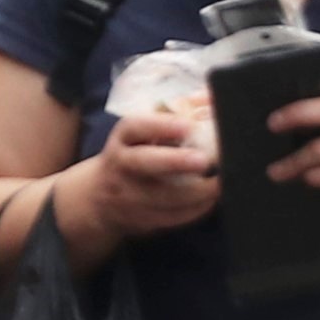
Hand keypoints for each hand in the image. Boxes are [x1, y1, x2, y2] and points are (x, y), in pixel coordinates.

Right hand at [72, 99, 219, 241]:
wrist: (100, 197)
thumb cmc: (136, 154)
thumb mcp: (143, 134)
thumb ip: (175, 115)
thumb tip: (212, 99)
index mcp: (123, 139)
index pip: (135, 127)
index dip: (161, 124)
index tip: (187, 125)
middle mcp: (122, 165)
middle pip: (145, 162)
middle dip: (176, 161)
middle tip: (204, 160)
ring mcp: (129, 196)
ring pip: (163, 197)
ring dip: (196, 192)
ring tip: (219, 182)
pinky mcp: (141, 220)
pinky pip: (171, 218)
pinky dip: (195, 210)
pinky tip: (211, 199)